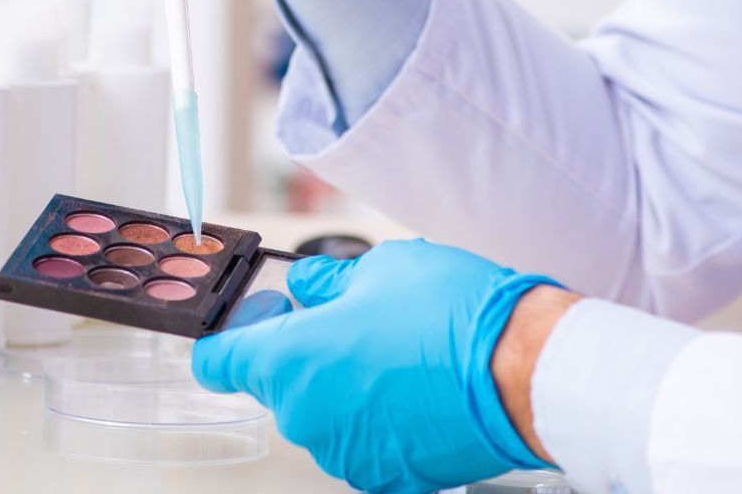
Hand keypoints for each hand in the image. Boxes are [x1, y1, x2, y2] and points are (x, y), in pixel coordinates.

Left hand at [193, 239, 562, 493]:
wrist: (522, 370)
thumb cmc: (448, 312)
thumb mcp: (379, 268)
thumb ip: (327, 282)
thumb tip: (306, 288)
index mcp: (291, 361)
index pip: (219, 360)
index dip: (232, 335)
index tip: (254, 319)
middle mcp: (308, 417)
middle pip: (280, 382)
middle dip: (304, 350)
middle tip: (350, 318)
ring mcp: (346, 454)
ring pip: (324, 411)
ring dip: (344, 383)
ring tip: (395, 348)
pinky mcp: (387, 476)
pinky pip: (362, 437)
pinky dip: (376, 414)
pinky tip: (414, 381)